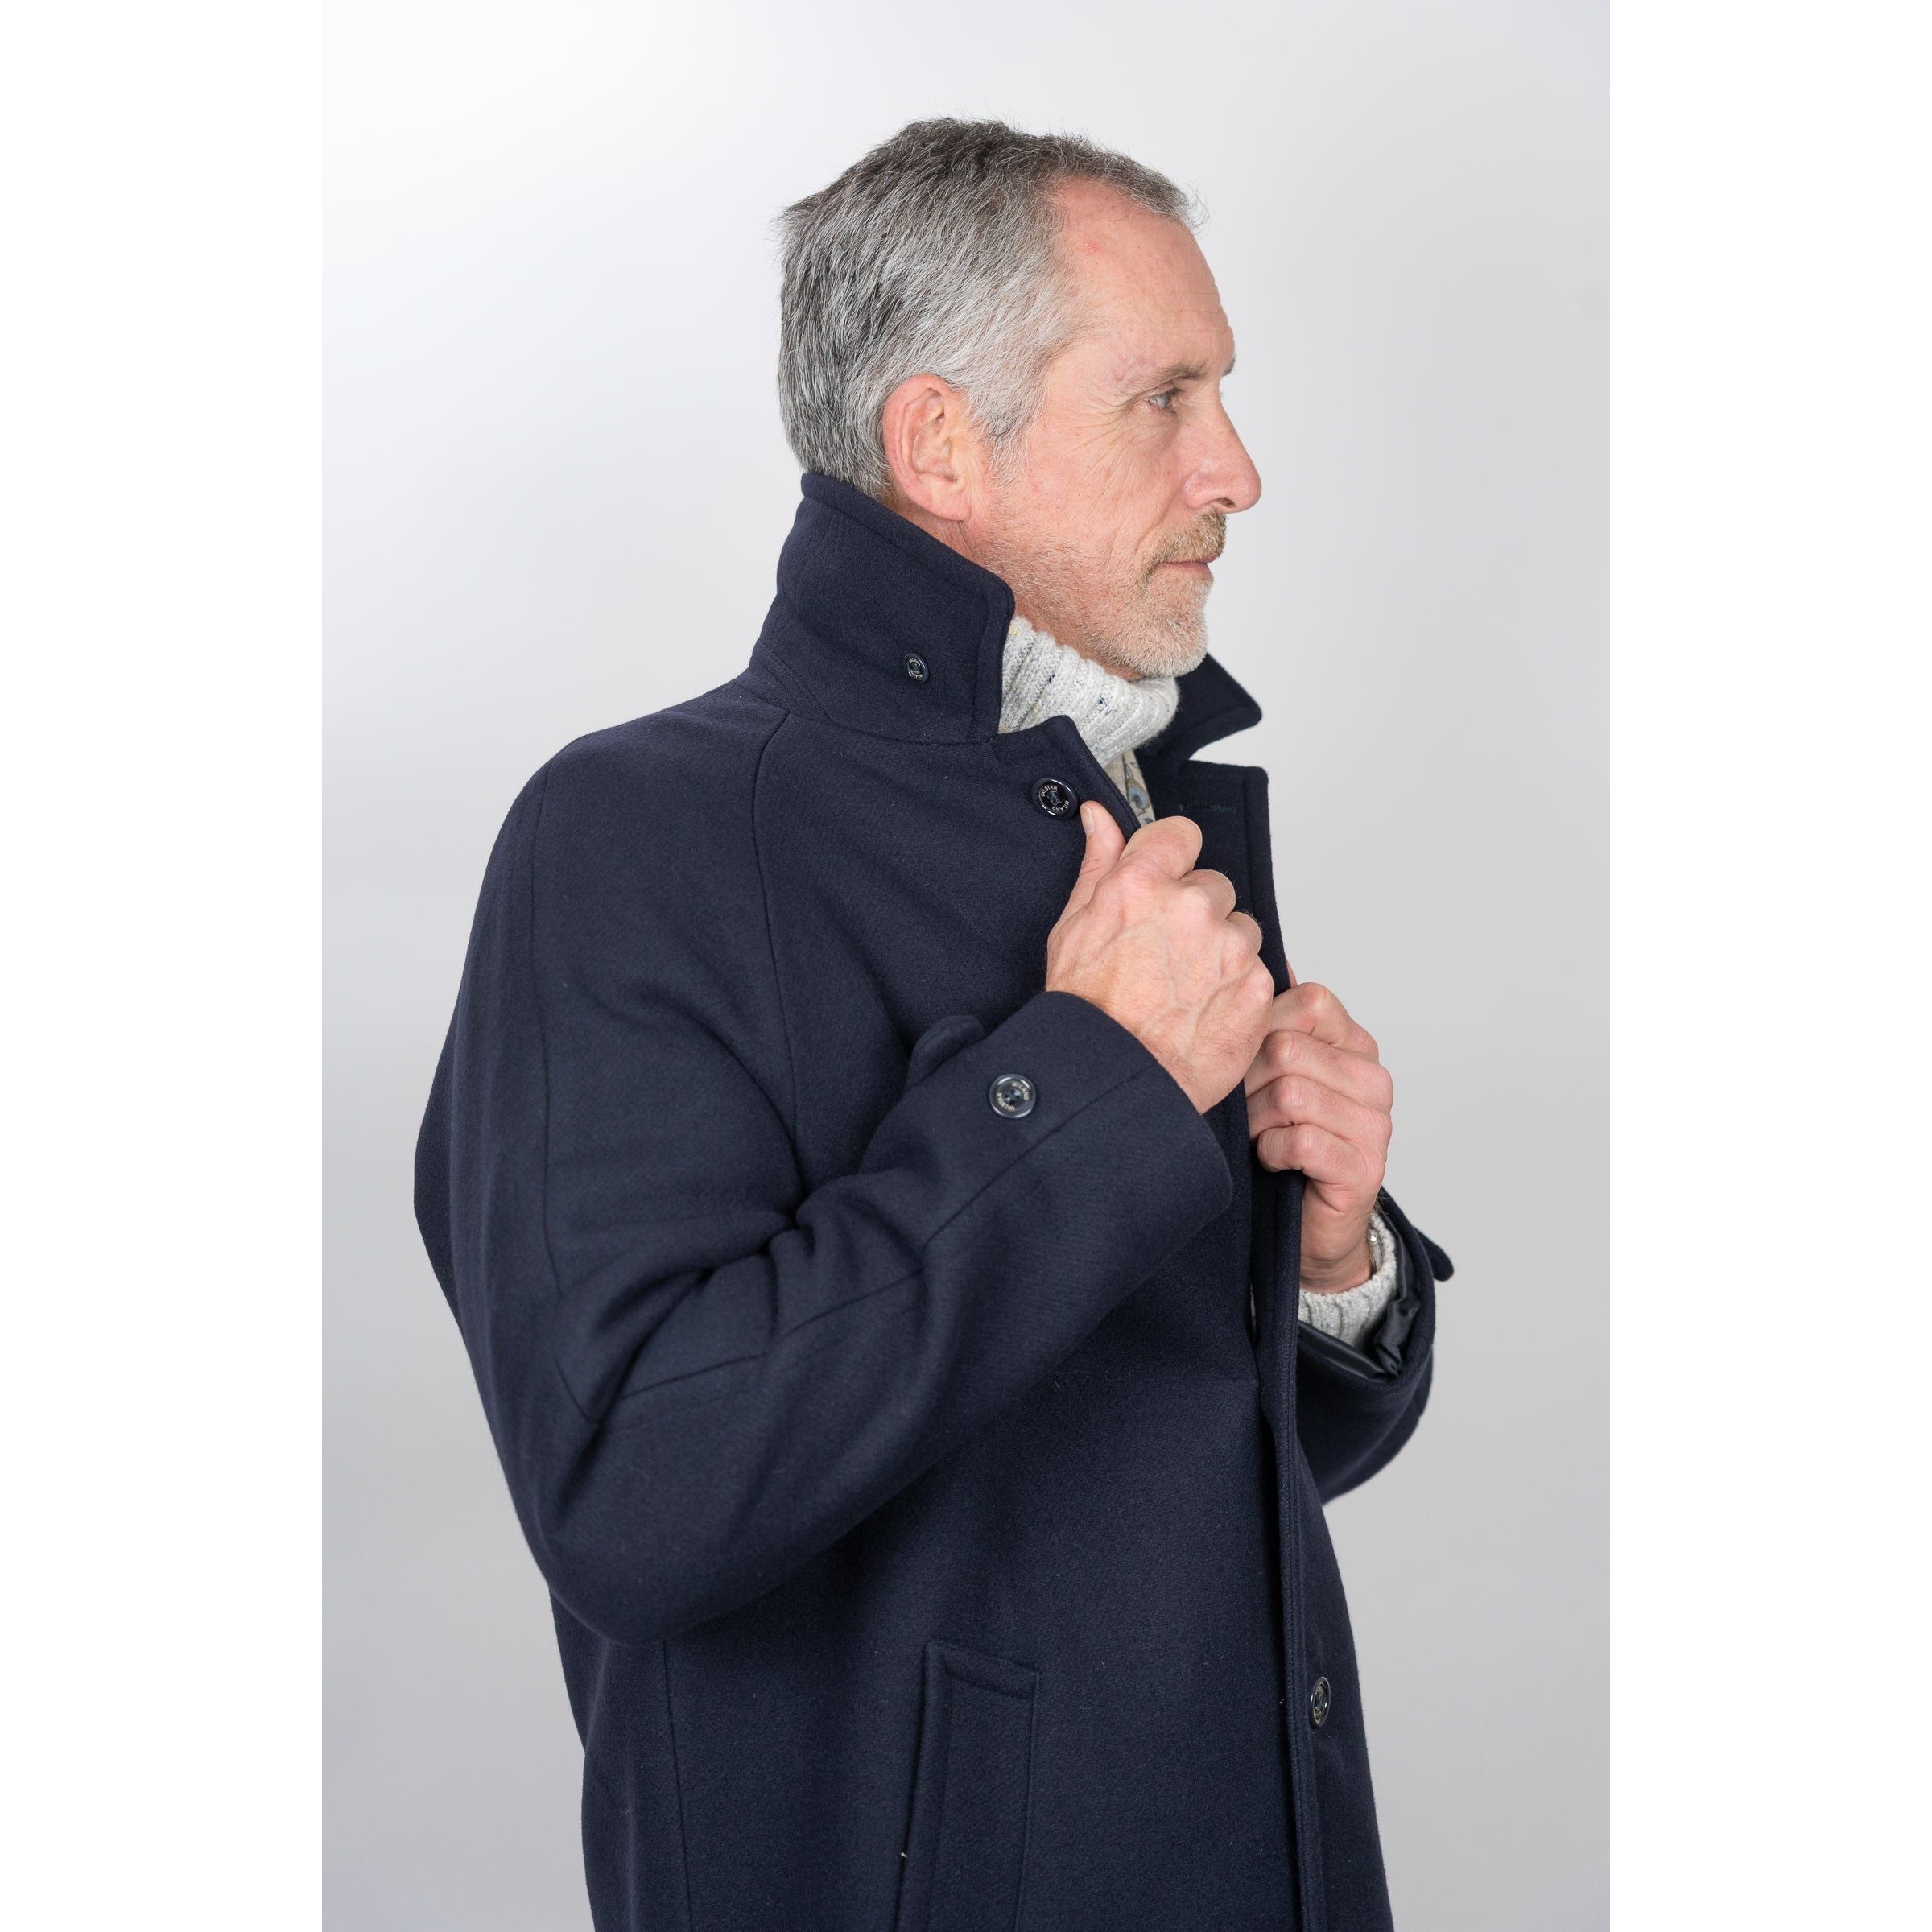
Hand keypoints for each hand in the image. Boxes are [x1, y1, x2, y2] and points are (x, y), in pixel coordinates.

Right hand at [1046, 803, 1275, 1113]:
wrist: (1113, 1080)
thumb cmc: (1087, 1012)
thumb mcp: (1073, 928)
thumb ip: (1097, 863)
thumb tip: (1099, 817)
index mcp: (1141, 884)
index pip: (1181, 835)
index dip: (1173, 863)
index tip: (1165, 888)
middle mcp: (1191, 907)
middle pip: (1213, 887)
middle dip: (1195, 917)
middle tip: (1165, 959)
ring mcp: (1230, 947)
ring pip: (1239, 930)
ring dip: (1221, 952)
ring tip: (1184, 991)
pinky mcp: (1256, 986)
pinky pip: (1256, 971)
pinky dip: (1236, 990)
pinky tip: (1202, 1012)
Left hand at [1243, 977, 1393, 1292]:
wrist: (1308, 1226)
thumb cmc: (1282, 1144)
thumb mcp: (1271, 1074)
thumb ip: (1274, 1019)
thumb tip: (1266, 956)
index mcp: (1355, 1045)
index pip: (1308, 1001)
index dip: (1260, 1028)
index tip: (1244, 1062)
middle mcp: (1373, 1079)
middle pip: (1287, 1049)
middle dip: (1248, 1083)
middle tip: (1242, 1111)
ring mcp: (1376, 1124)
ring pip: (1289, 1094)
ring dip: (1256, 1122)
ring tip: (1258, 1137)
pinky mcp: (1365, 1167)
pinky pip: (1300, 1140)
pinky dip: (1272, 1153)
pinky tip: (1273, 1161)